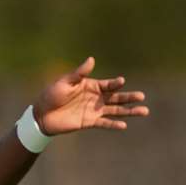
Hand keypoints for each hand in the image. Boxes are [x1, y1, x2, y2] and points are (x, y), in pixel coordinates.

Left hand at [34, 57, 148, 135]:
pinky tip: (124, 125)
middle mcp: (96, 98)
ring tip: (143, 111)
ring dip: (128, 111)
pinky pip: (104, 123)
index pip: (108, 84)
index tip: (121, 82)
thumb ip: (79, 73)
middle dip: (129, 97)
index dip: (115, 83)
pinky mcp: (89, 122)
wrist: (41, 114)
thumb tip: (91, 59)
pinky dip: (113, 124)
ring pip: (115, 110)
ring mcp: (94, 110)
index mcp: (91, 85)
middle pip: (116, 97)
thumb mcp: (65, 82)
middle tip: (142, 96)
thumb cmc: (52, 95)